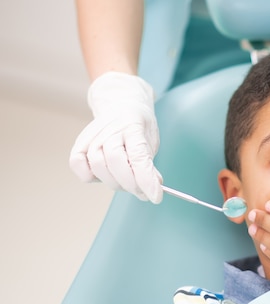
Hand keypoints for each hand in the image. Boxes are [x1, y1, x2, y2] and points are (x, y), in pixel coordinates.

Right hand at [69, 71, 162, 202]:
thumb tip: (152, 189)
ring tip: (127, 181)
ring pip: (99, 167)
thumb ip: (149, 165)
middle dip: (132, 183)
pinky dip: (90, 176)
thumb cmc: (138, 128)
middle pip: (116, 163)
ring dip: (115, 182)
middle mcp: (110, 128)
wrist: (121, 107)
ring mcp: (93, 135)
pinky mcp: (79, 143)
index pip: (138, 156)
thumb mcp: (151, 141)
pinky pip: (79, 165)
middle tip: (143, 190)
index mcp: (133, 126)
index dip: (146, 179)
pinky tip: (105, 174)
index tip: (156, 196)